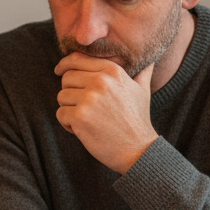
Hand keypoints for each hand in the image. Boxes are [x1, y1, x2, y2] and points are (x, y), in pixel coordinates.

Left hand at [53, 54, 157, 173]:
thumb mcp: (142, 91)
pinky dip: (67, 124)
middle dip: (70, 92)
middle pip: (66, 78)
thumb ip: (142, 72)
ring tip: (86, 120)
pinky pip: (60, 114)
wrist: (138, 150)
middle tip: (82, 107)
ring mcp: (89, 99)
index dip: (64, 65)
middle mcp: (100, 81)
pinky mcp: (80, 117)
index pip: (77, 59)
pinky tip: (82, 130)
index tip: (59, 70)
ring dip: (69, 109)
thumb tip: (149, 59)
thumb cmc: (138, 121)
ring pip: (61, 97)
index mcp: (112, 71)